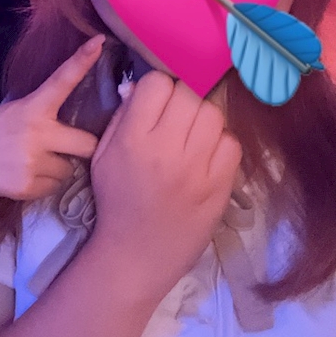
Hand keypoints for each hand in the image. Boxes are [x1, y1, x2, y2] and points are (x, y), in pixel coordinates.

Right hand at [0, 36, 103, 201]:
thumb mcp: (8, 111)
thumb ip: (38, 114)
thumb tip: (69, 124)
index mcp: (31, 107)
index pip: (62, 81)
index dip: (82, 61)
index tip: (99, 41)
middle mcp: (36, 133)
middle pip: (88, 144)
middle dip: (82, 147)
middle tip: (68, 147)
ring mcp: (32, 162)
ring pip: (68, 169)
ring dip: (57, 166)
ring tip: (30, 162)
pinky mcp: (27, 187)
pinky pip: (52, 187)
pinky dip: (42, 183)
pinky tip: (20, 175)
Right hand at [89, 72, 241, 300]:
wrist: (137, 253)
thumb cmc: (115, 199)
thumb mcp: (103, 154)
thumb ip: (122, 117)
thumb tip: (142, 86)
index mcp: (133, 139)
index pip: (156, 83)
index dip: (156, 87)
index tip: (154, 100)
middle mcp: (167, 149)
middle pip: (189, 93)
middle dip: (181, 96)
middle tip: (175, 113)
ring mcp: (198, 169)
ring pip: (214, 113)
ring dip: (202, 116)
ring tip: (192, 132)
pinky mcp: (221, 186)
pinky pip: (232, 143)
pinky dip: (220, 142)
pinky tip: (206, 154)